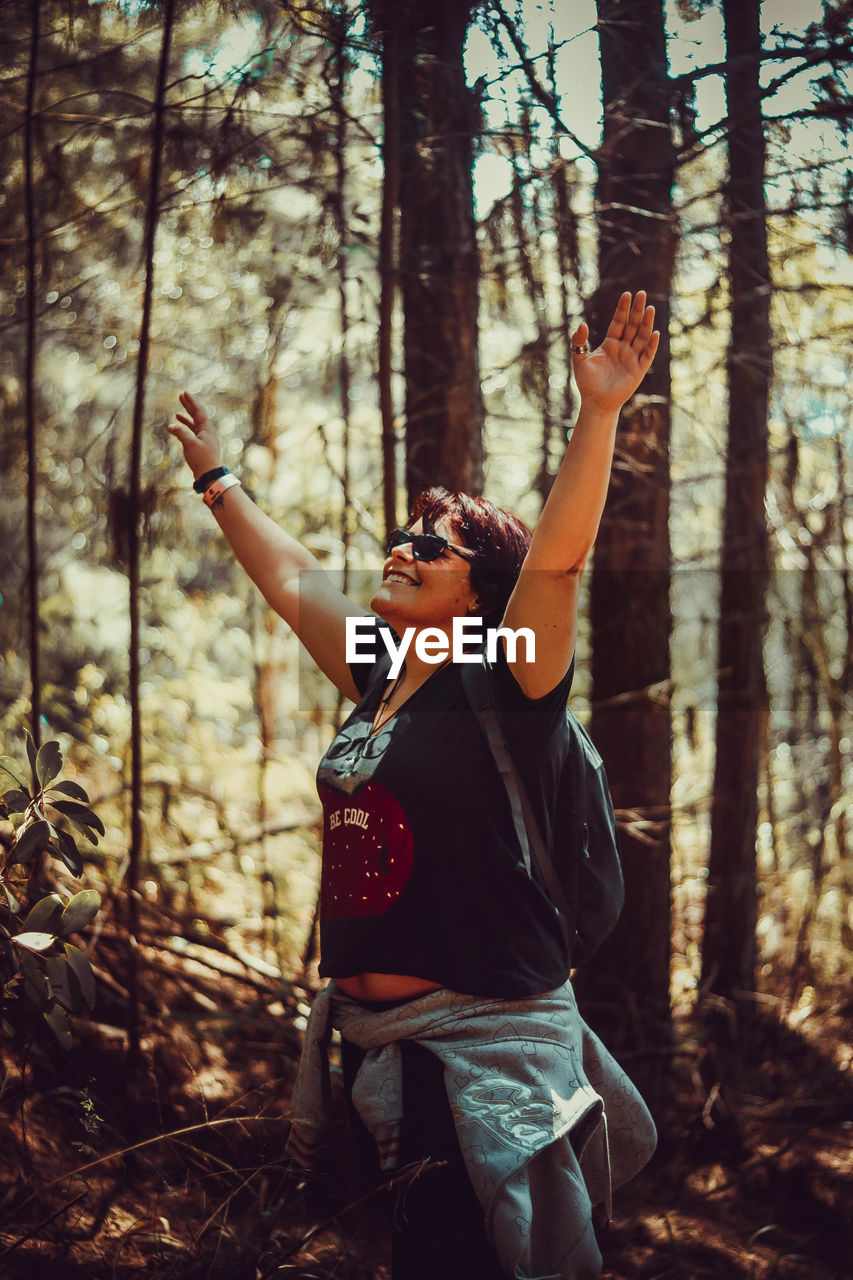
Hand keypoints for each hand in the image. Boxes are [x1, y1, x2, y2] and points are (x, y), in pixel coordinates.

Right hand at [167, 392, 220, 480]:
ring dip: (186, 419)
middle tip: (181, 396)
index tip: (184, 393)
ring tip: (177, 413)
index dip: (191, 401)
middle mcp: (207, 432)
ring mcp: (205, 440)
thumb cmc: (201, 459)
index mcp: (207, 429)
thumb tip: (171, 426)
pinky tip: (178, 430)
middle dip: (188, 406)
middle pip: (197, 416)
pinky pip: (193, 434)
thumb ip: (180, 433)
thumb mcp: (189, 444)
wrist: (210, 475)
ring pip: (195, 425)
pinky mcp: (202, 447)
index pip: (198, 411)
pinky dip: (185, 430)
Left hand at [571, 291, 658, 412]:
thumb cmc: (587, 383)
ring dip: (646, 323)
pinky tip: (654, 333)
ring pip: (642, 337)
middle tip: (641, 293)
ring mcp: (632, 358)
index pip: (619, 322)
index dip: (623, 309)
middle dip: (637, 310)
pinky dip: (651, 345)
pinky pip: (647, 355)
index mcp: (610, 343)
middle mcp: (623, 348)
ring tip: (650, 308)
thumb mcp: (579, 360)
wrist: (595, 403)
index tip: (627, 294)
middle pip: (632, 325)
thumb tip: (581, 324)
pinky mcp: (638, 370)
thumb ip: (578, 342)